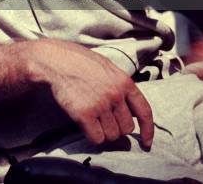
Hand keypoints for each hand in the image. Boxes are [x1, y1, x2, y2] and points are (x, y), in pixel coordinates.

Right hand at [29, 39, 152, 147]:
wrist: (54, 60)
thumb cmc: (78, 61)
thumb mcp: (105, 67)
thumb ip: (119, 85)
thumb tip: (129, 107)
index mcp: (124, 81)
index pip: (144, 112)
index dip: (148, 130)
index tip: (146, 142)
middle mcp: (115, 94)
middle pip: (126, 127)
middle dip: (116, 127)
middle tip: (103, 119)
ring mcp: (100, 104)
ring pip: (112, 135)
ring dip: (103, 132)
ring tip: (92, 118)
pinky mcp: (85, 114)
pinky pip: (97, 138)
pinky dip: (92, 136)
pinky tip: (85, 124)